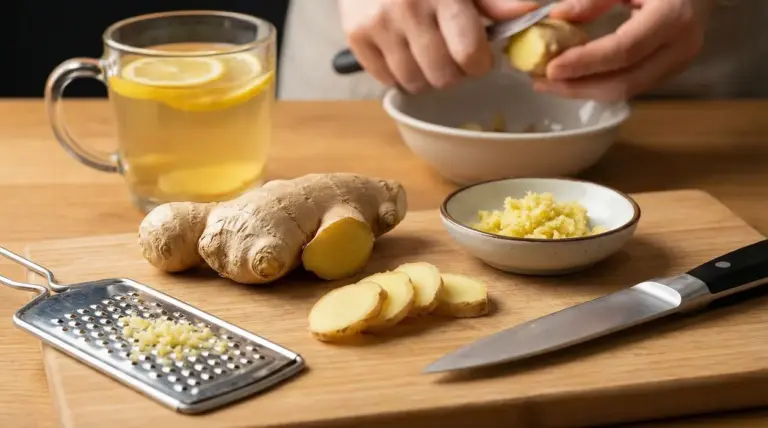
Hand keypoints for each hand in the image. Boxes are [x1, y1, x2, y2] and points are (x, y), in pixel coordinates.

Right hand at [338, 0, 539, 92]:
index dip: (478, 62)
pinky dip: (399, 73)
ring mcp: (378, 25)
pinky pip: (386, 79)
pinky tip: (404, 51)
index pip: (468, 55)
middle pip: (443, 76)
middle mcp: (408, 10)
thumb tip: (531, 10)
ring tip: (427, 53)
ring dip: (426, 76)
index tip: (477, 54)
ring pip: (414, 83)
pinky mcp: (356, 36)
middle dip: (454, 72)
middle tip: (451, 54)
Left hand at [533, 0, 714, 100]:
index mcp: (673, 17)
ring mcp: (678, 63)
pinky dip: (598, 85)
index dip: (585, 62)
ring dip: (584, 90)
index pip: (623, 51)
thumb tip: (556, 16)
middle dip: (578, 87)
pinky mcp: (670, 70)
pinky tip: (573, 78)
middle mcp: (681, 47)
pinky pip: (631, 85)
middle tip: (540, 82)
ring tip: (548, 82)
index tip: (550, 68)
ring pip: (626, 91)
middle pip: (624, 82)